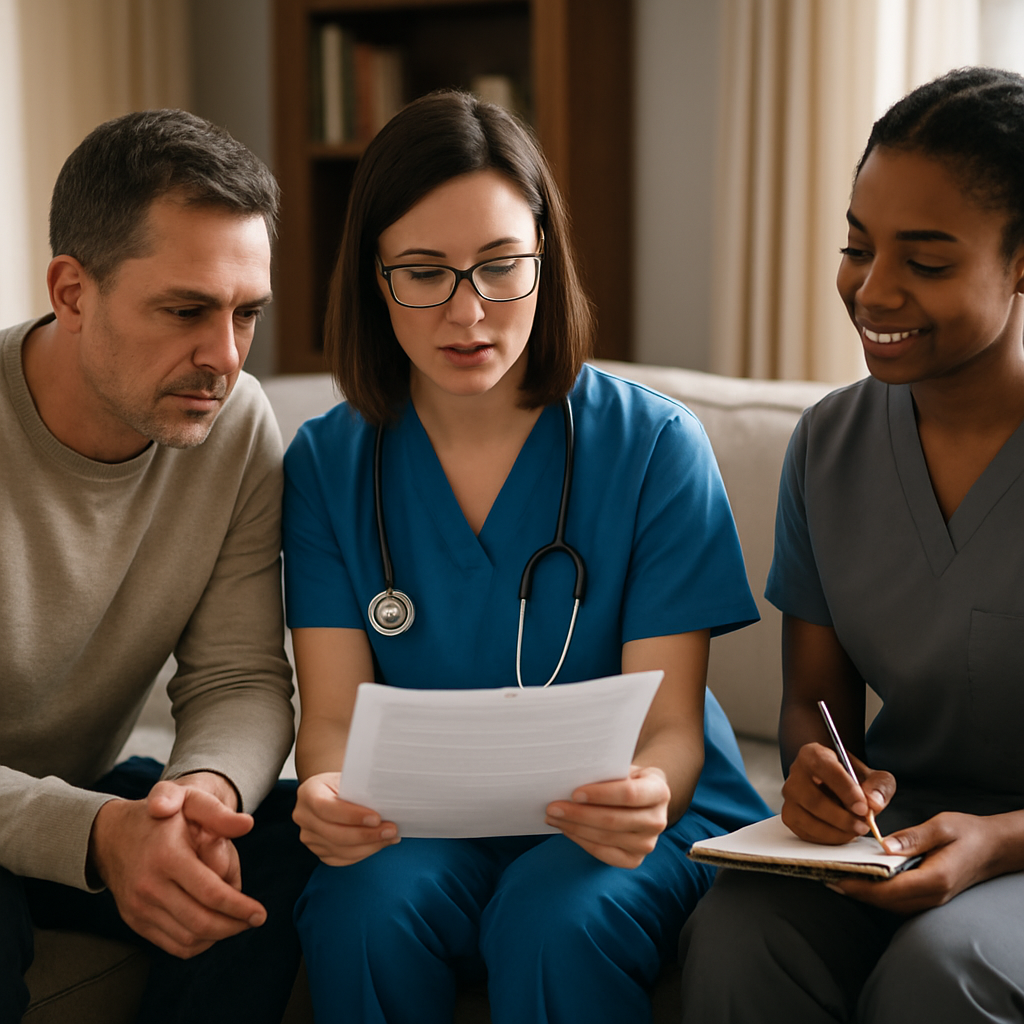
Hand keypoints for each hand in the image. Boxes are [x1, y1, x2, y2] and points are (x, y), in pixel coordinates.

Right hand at [89, 779, 264, 958]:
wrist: (112, 834)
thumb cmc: (160, 816)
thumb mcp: (190, 800)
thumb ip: (218, 812)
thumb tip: (247, 824)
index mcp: (167, 857)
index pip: (210, 893)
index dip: (239, 907)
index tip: (260, 913)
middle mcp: (149, 886)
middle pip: (200, 923)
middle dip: (233, 926)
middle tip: (253, 920)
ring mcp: (139, 907)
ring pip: (186, 939)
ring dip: (218, 937)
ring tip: (237, 923)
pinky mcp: (134, 920)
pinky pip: (170, 944)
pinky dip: (197, 944)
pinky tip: (213, 930)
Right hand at [293, 772, 398, 865]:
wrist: (331, 791)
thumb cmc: (344, 782)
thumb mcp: (350, 777)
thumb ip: (361, 789)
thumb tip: (387, 802)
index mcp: (309, 792)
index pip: (326, 808)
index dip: (352, 816)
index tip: (376, 818)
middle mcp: (303, 816)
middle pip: (334, 833)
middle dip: (366, 835)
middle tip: (391, 830)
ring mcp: (309, 836)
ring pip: (340, 849)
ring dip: (370, 846)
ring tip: (390, 837)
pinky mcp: (318, 850)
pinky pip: (342, 858)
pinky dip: (364, 853)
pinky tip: (379, 843)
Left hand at [545, 765, 669, 867]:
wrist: (644, 798)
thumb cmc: (626, 778)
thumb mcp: (623, 769)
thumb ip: (605, 772)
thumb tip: (570, 776)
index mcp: (659, 791)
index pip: (629, 794)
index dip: (601, 794)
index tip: (574, 793)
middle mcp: (658, 821)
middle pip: (614, 820)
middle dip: (579, 814)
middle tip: (552, 807)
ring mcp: (648, 844)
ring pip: (605, 838)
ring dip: (574, 828)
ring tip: (553, 817)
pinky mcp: (634, 860)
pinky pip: (603, 853)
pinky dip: (581, 841)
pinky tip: (566, 830)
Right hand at [781, 742, 894, 844]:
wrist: (836, 784)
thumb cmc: (853, 778)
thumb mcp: (874, 775)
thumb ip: (879, 786)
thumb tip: (874, 803)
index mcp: (814, 754)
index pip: (825, 768)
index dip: (845, 790)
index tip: (863, 808)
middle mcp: (796, 773)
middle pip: (813, 799)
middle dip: (841, 817)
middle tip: (863, 826)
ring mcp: (790, 796)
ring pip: (806, 818)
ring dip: (835, 831)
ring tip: (855, 831)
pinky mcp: (789, 815)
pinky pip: (804, 832)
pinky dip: (826, 838)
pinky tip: (842, 834)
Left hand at [831, 812, 999, 912]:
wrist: (992, 848)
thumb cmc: (967, 833)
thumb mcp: (941, 826)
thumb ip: (913, 838)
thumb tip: (885, 845)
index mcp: (935, 878)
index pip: (890, 890)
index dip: (860, 886)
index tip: (835, 878)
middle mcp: (932, 895)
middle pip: (886, 902)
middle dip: (855, 891)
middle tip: (826, 876)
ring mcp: (931, 900)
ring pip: (891, 905)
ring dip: (864, 894)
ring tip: (837, 876)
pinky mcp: (928, 896)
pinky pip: (898, 901)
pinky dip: (878, 893)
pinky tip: (862, 878)